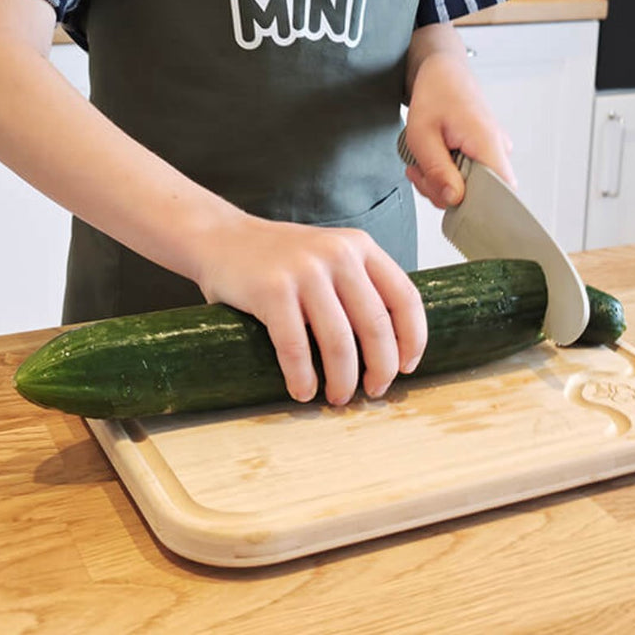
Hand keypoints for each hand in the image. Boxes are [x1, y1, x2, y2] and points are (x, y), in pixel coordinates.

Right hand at [193, 213, 426, 406]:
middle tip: (373, 391)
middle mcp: (338, 255)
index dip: (412, 339)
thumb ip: (359, 285)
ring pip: (339, 342)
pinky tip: (303, 391)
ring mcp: (304, 271)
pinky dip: (302, 378)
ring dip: (343, 380)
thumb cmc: (281, 258)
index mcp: (361, 247)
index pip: (405, 297)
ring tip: (338, 397)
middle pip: (376, 326)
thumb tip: (391, 347)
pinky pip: (295, 347)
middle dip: (380, 369)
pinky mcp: (271, 290)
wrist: (222, 237)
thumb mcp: (331, 256)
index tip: (407, 368)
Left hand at [403, 47, 515, 208]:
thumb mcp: (423, 135)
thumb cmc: (435, 94)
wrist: (444, 71)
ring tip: (423, 161)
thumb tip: (455, 201)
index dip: (472, 206)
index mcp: (487, 143)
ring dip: (442, 183)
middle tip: (419, 171)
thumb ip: (438, 171)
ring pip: (471, 188)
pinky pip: (470, 177)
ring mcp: (495, 152)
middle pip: (479, 195)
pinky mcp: (487, 153)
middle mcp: (499, 150)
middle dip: (444, 192)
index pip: (499, 195)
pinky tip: (434, 159)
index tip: (440, 193)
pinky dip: (449, 175)